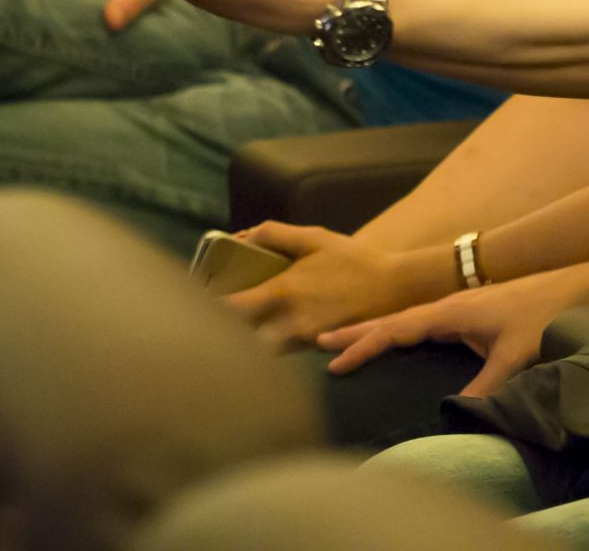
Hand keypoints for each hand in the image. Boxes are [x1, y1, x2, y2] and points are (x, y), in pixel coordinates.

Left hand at [221, 221, 436, 347]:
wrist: (394, 287)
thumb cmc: (352, 260)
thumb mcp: (314, 238)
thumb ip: (275, 234)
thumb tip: (242, 236)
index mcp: (283, 291)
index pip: (231, 309)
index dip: (207, 310)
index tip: (194, 306)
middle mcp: (288, 321)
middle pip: (239, 340)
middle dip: (220, 336)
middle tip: (206, 327)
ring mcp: (303, 340)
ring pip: (259, 353)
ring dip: (244, 345)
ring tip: (230, 337)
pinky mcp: (316, 350)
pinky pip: (282, 354)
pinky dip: (268, 350)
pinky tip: (263, 343)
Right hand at [322, 264, 588, 395]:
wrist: (577, 288)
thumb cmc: (545, 316)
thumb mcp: (516, 354)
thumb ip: (486, 384)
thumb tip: (455, 412)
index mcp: (452, 310)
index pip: (397, 328)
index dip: (364, 344)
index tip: (333, 359)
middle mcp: (450, 306)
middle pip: (393, 319)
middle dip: (356, 331)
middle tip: (316, 340)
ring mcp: (460, 309)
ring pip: (407, 321)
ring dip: (376, 330)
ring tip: (346, 342)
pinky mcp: (472, 316)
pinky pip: (424, 325)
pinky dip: (400, 332)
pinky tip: (397, 342)